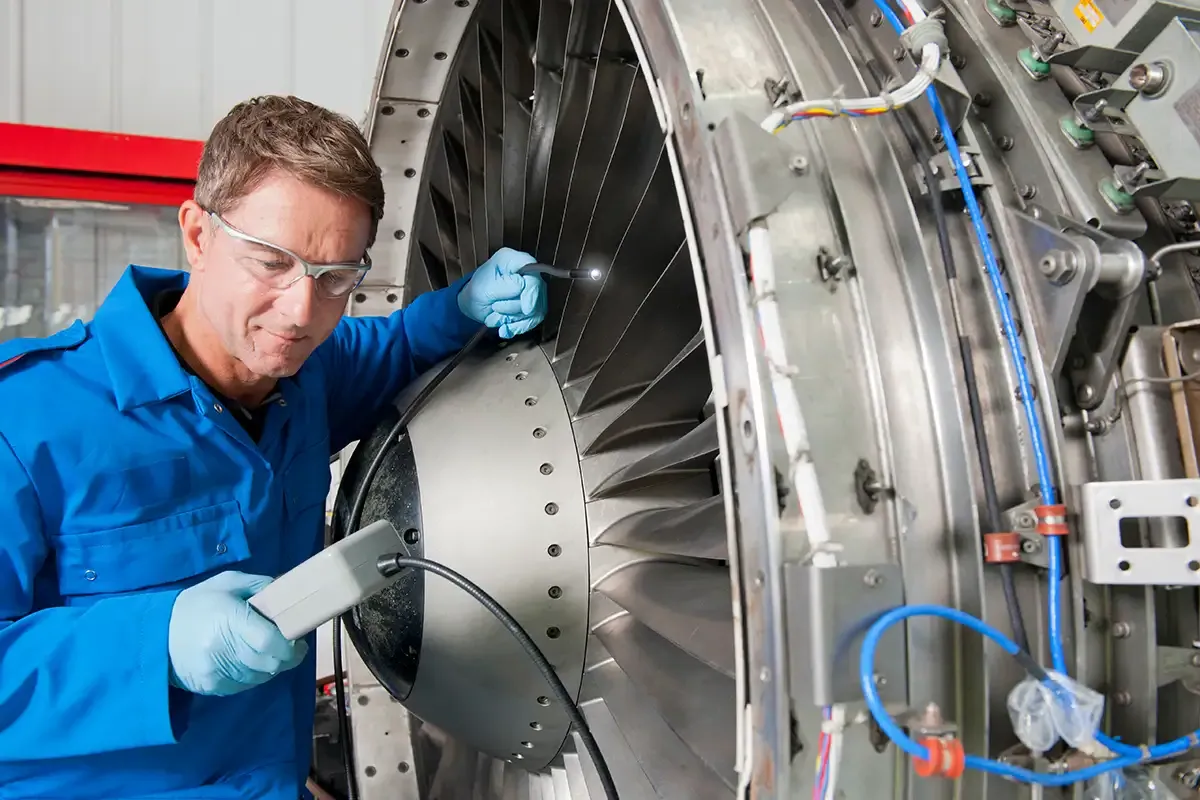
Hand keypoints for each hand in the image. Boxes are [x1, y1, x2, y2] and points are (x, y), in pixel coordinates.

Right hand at [168, 571, 307, 695]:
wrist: (156, 632)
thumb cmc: (198, 603)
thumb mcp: (227, 583)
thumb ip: (260, 586)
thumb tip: (288, 593)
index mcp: (229, 619)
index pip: (268, 641)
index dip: (289, 645)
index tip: (298, 639)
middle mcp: (222, 649)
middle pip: (270, 663)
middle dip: (287, 656)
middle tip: (290, 645)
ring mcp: (215, 671)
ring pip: (261, 677)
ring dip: (271, 666)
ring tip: (267, 652)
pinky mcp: (210, 686)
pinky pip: (245, 686)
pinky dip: (254, 675)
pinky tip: (248, 661)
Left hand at [458, 247, 547, 338]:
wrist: (474, 304)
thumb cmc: (477, 290)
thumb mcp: (485, 287)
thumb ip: (504, 286)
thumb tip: (521, 287)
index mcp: (514, 260)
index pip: (533, 273)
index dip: (532, 292)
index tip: (526, 309)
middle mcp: (526, 272)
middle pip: (536, 295)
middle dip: (514, 309)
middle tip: (494, 308)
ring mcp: (531, 289)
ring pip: (535, 310)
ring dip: (513, 319)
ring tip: (495, 318)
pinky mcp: (532, 305)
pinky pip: (533, 320)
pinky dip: (517, 327)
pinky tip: (504, 329)